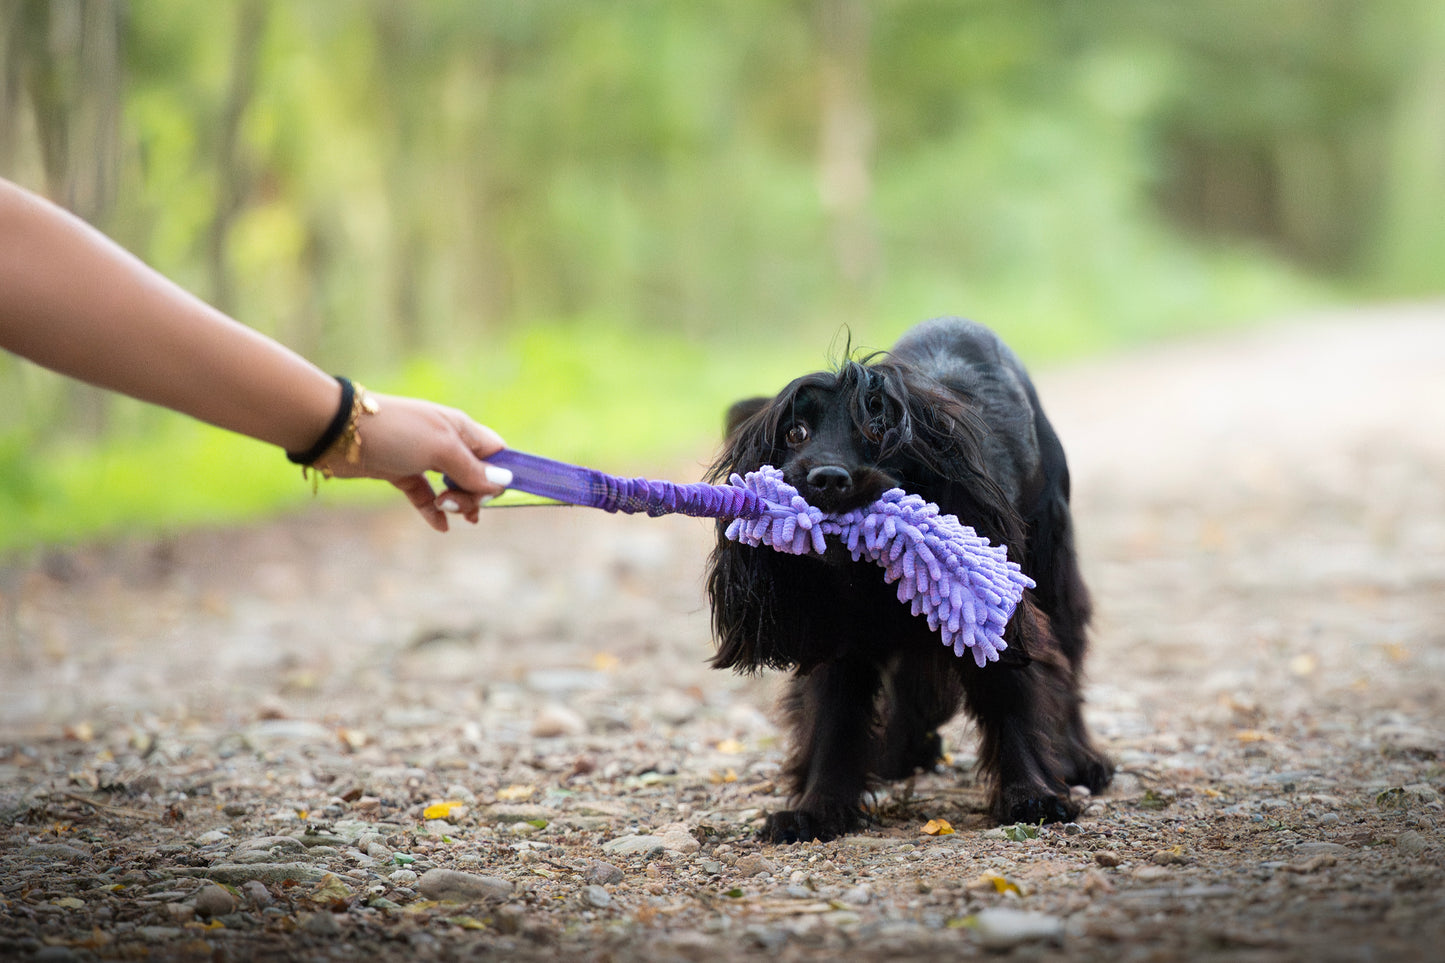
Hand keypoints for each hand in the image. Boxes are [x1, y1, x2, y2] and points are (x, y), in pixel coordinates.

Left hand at [312, 393, 510, 531]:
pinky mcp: (401, 472)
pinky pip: (425, 495)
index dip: (503, 473)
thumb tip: (503, 482)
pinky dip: (434, 510)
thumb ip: (472, 469)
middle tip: (461, 506)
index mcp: (461, 429)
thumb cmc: (396, 432)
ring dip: (456, 503)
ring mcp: (422, 458)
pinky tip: (440, 525)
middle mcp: (445, 442)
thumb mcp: (441, 449)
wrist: (339, 433)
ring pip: (452, 486)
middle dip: (475, 495)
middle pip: (476, 474)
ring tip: (446, 510)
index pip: (496, 451)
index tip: (500, 496)